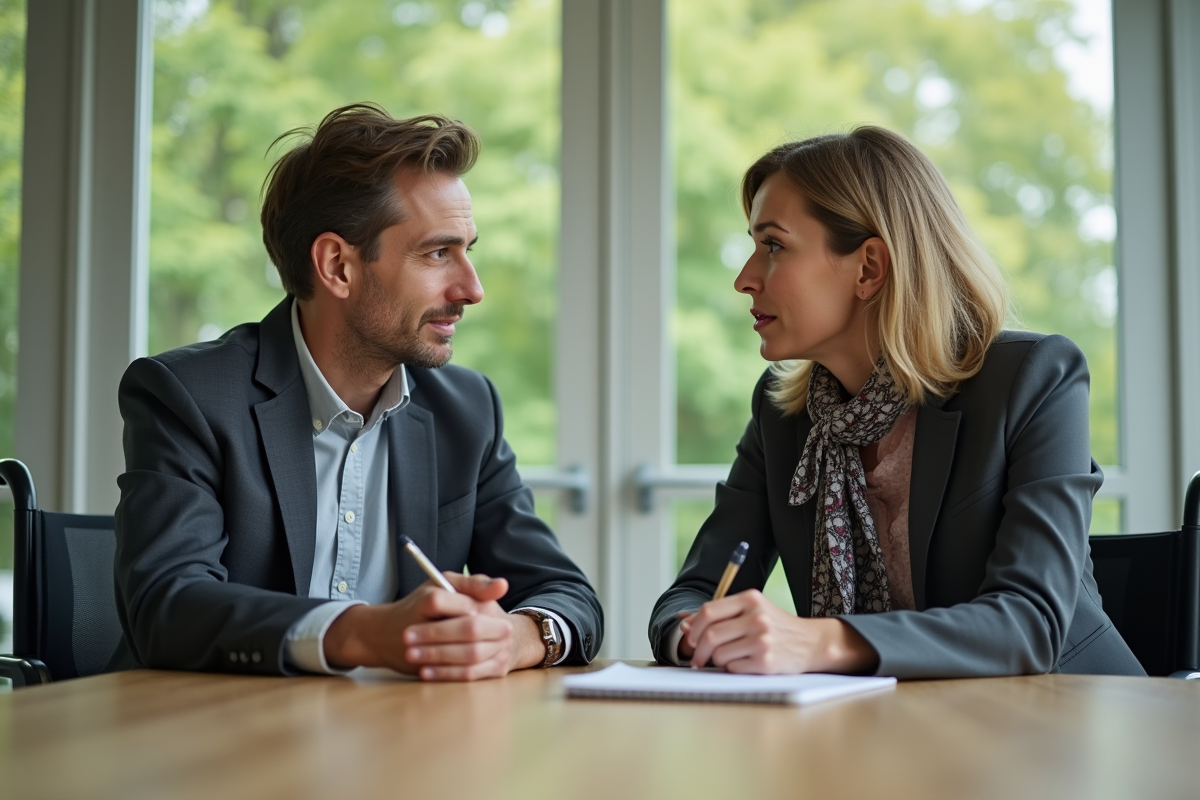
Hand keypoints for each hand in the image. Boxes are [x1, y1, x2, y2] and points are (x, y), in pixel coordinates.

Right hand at [324, 572, 523, 680]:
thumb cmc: (420, 606)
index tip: (496, 612)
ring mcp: (422, 649)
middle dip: (493, 632)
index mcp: (432, 599)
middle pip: (471, 630)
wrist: (382, 634)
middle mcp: (425, 623)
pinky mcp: (422, 668)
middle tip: (506, 632)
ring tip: (497, 647)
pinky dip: (473, 668)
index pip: (470, 606)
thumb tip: (503, 585)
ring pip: (466, 654)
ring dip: (488, 651)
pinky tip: (481, 663)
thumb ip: (473, 584)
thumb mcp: (443, 585)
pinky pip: (454, 673)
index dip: (487, 612)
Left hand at [676, 589, 878, 674]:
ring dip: (718, 660)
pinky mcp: (766, 662)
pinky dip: (733, 668)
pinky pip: (732, 668)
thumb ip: (719, 615)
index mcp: (750, 599)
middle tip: (698, 658)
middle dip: (698, 651)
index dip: (694, 628)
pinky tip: (745, 663)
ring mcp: (762, 640)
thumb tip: (683, 623)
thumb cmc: (775, 626)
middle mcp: (757, 617)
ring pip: (719, 654)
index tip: (691, 638)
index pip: (708, 612)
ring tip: (731, 657)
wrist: (810, 643)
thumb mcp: (751, 611)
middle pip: (710, 635)